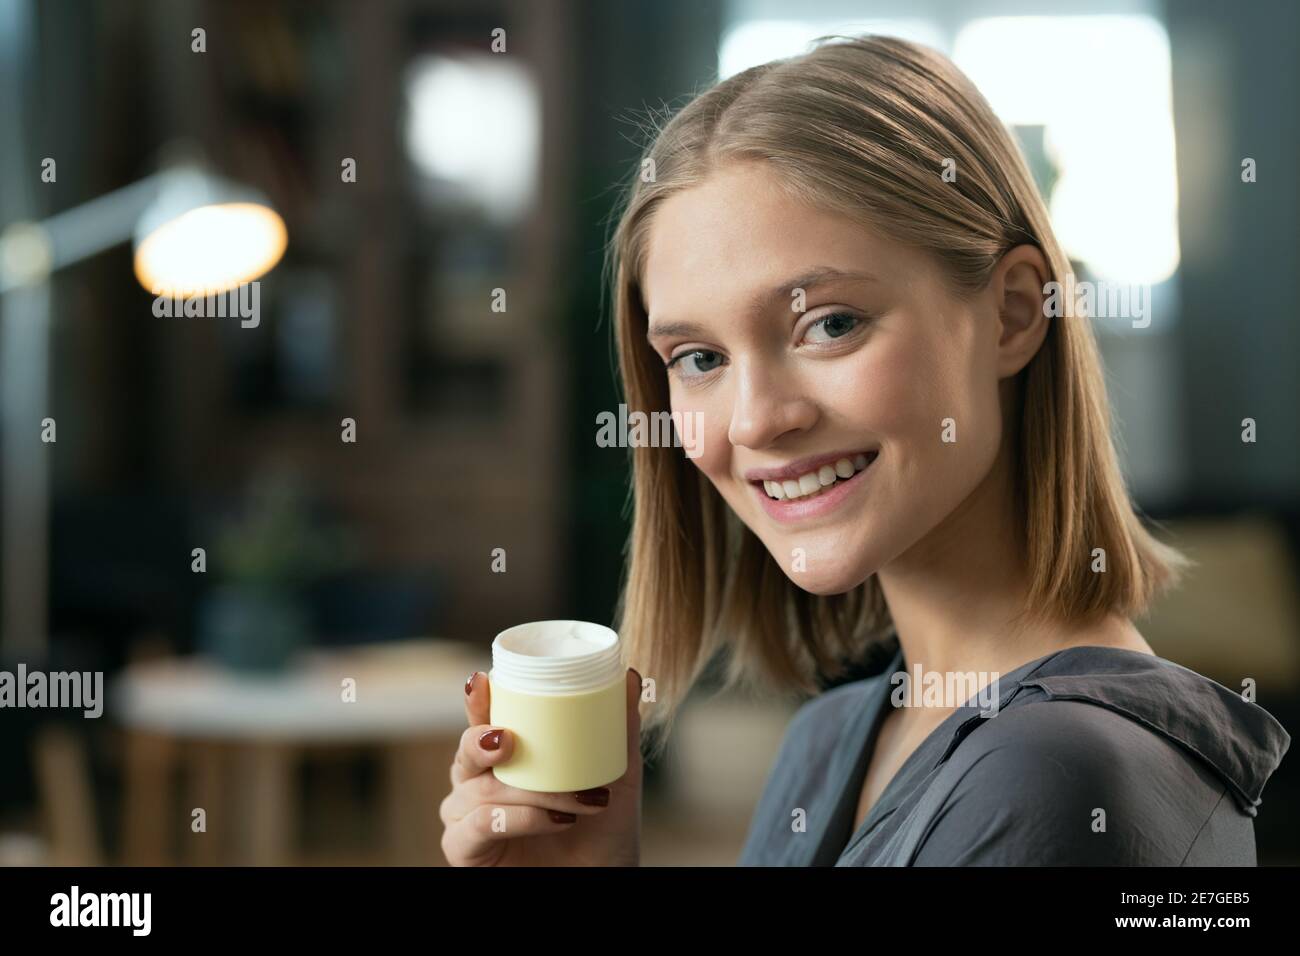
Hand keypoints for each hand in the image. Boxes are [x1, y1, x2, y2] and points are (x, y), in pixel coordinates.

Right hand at [440, 667, 642, 865]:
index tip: (484, 679)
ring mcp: (466, 817)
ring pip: (483, 789)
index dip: (477, 700)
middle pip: (466, 751)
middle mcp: (477, 782)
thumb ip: (619, 727)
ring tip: (580, 797)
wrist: (604, 880)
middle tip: (511, 739)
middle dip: (483, 740)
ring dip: (534, 791)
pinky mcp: (464, 850)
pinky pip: (481, 825)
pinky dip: (522, 819)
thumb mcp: (618, 774)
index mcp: (504, 756)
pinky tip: (557, 820)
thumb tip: (630, 675)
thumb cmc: (603, 829)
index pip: (482, 720)